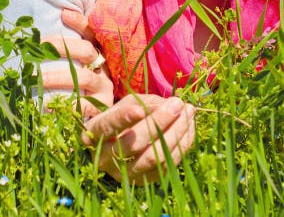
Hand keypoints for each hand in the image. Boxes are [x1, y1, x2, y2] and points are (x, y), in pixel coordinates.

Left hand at [40, 9, 112, 117]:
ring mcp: (105, 88)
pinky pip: (84, 106)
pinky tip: (47, 105)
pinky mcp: (102, 108)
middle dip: (60, 48)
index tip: (63, 15)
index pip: (91, 32)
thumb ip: (66, 48)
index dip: (79, 22)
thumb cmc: (82, 89)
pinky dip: (66, 105)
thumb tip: (57, 18)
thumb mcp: (77, 66)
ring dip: (58, 78)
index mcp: (98, 54)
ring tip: (37, 80)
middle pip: (86, 51)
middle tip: (35, 50)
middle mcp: (103, 68)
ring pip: (84, 78)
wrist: (108, 120)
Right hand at [81, 94, 195, 183]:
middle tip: (178, 103)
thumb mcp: (127, 104)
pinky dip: (181, 145)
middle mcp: (105, 158)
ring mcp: (124, 174)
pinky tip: (189, 128)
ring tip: (188, 113)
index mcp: (94, 135)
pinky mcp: (143, 181)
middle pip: (134, 144)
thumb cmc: (122, 117)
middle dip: (159, 121)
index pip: (108, 127)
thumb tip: (170, 106)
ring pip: (152, 157)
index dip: (124, 118)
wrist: (118, 144)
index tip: (141, 108)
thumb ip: (145, 103)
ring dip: (175, 134)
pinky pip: (166, 166)